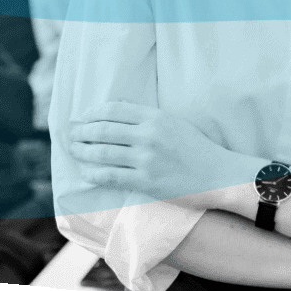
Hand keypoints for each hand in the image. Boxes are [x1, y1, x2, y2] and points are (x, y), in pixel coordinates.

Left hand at [67, 101, 240, 205]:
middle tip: (70, 133)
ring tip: (73, 150)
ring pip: (103, 152)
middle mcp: (149, 135)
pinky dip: (93, 172)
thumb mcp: (174, 123)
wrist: (219, 175)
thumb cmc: (198, 149)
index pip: (114, 110)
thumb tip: (118, 109)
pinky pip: (110, 175)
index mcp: (155, 117)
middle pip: (103, 129)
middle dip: (81, 131)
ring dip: (82, 150)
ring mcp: (146, 159)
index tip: (82, 118)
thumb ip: (147, 117)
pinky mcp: (146, 181)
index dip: (92, 113)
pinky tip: (85, 171)